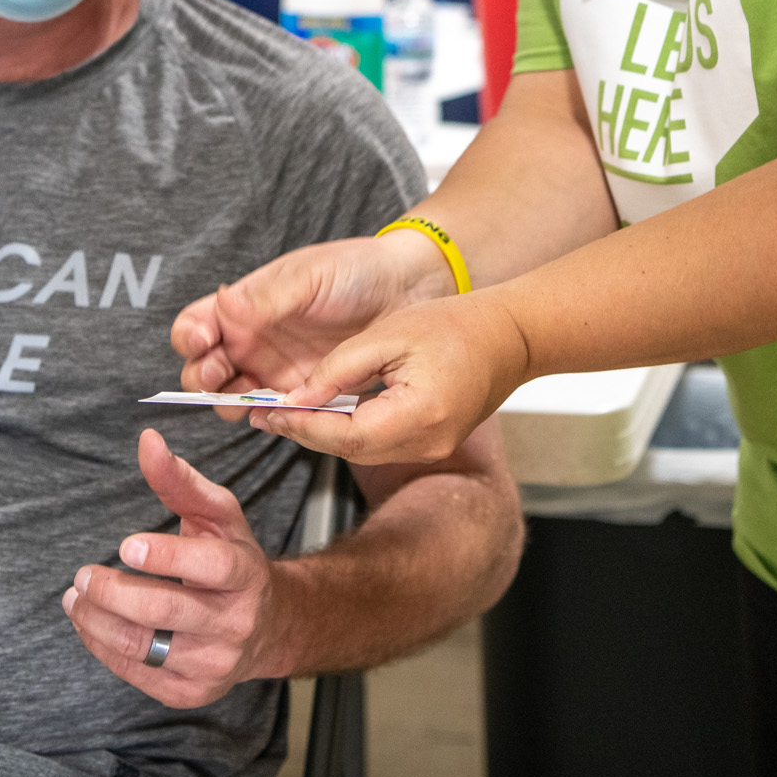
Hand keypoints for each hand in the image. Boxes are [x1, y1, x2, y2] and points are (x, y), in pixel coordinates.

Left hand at [62, 430, 290, 707]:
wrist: (268, 628)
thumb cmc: (233, 561)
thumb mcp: (218, 517)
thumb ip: (180, 480)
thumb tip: (146, 440)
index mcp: (247, 574)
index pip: (211, 567)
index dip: (168, 557)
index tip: (125, 546)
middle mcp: (236, 623)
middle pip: (165, 610)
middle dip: (113, 592)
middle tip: (83, 574)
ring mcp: (214, 664)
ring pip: (142, 645)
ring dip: (95, 620)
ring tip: (75, 597)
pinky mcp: (191, 692)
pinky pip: (134, 672)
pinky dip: (101, 646)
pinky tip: (89, 622)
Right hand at [172, 231, 454, 401]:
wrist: (406, 290)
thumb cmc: (355, 271)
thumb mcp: (309, 277)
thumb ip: (267, 298)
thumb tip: (224, 306)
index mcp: (245, 305)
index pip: (197, 324)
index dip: (190, 336)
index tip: (201, 340)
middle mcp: (253, 340)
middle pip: (205, 369)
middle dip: (202, 376)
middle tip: (216, 375)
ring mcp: (277, 369)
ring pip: (234, 396)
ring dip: (230, 401)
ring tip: (245, 397)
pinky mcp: (305, 393)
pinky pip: (276, 412)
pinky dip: (268, 416)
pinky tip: (274, 411)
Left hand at [256, 292, 532, 465]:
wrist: (511, 336)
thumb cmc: (457, 325)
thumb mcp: (389, 334)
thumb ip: (340, 367)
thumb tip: (297, 395)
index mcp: (418, 415)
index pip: (344, 434)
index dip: (302, 424)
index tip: (268, 410)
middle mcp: (426, 442)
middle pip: (350, 450)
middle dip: (305, 432)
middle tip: (265, 413)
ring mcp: (431, 448)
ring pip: (362, 451)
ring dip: (324, 433)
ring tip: (286, 412)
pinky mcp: (431, 444)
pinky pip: (379, 444)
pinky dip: (348, 430)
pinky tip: (325, 412)